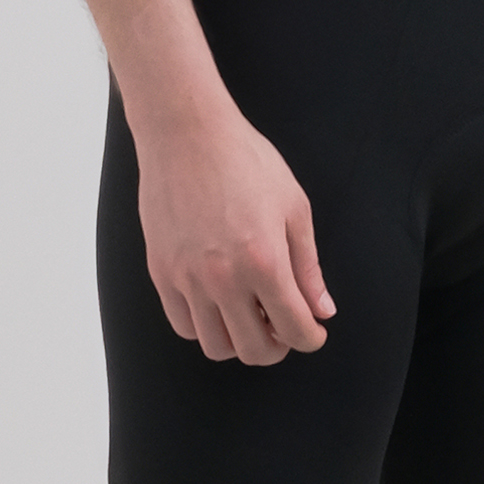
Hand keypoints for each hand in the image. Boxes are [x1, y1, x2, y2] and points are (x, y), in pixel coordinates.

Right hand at [133, 96, 334, 364]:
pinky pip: (184, 325)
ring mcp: (187, 279)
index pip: (294, 329)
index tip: (313, 331)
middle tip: (284, 326)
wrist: (186, 133)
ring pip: (216, 346)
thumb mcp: (294, 208)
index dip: (311, 338)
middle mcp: (224, 279)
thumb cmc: (245, 161)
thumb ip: (308, 267)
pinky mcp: (161, 272)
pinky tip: (219, 304)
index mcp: (265, 262)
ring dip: (241, 341)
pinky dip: (206, 327)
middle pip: (256, 350)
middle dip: (278, 346)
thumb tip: (322, 310)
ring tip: (250, 315)